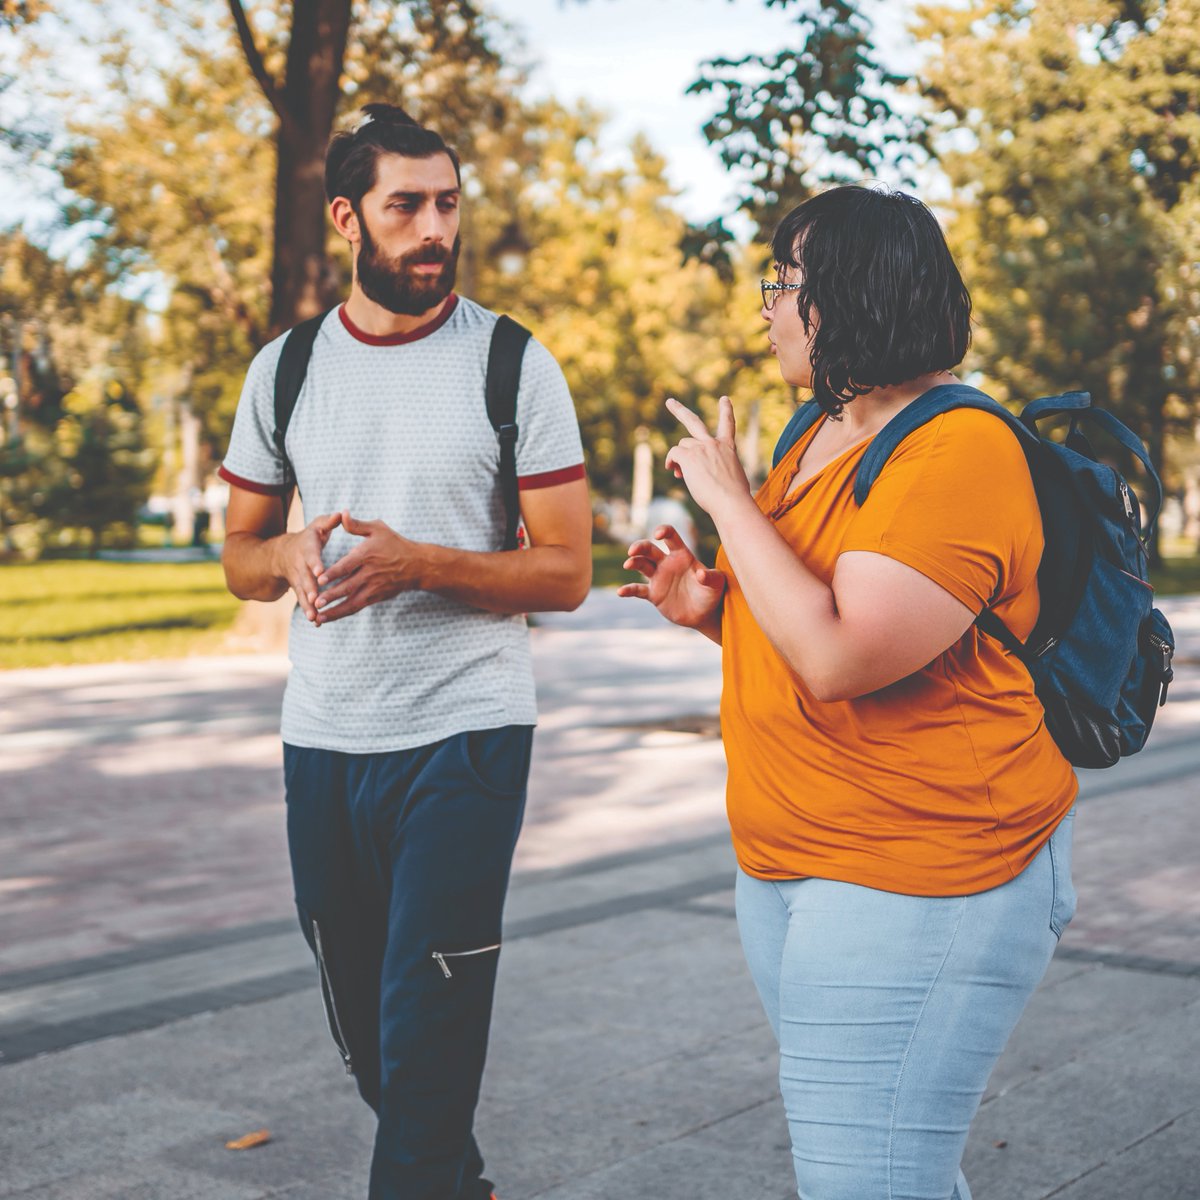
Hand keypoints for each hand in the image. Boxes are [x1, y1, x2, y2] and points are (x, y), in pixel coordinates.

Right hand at [275, 512, 341, 622]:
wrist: (282, 553)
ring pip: (302, 592)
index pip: (311, 555)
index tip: (320, 571)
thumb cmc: (309, 537)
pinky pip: (303, 600)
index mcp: (306, 548)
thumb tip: (341, 513)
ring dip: (308, 605)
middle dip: (309, 588)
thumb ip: (329, 522)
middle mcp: (300, 564)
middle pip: (304, 577)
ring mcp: (298, 578)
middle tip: (315, 599)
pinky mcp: (299, 589)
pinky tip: (317, 622)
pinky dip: (309, 610)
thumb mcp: (317, 526)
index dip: (315, 563)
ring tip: (314, 617)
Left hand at [313, 512, 424, 623]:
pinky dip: (342, 613)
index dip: (333, 573)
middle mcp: (370, 574)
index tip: (319, 580)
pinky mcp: (376, 597)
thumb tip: (341, 514)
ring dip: (335, 610)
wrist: (418, 566)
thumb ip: (357, 525)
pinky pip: (357, 607)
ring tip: (319, 617)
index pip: (347, 566)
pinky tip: (329, 617)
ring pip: (351, 602)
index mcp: (367, 555)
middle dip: (331, 596)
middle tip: (316, 602)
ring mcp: (373, 588)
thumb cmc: (396, 544)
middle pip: (348, 587)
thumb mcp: (378, 529)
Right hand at [616, 524, 725, 628]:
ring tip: (628, 564)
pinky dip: (629, 590)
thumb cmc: (712, 594)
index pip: (671, 537)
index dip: (663, 531)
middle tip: (633, 551)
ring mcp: (659, 578)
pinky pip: (638, 590)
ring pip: (641, 565)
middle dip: (640, 547)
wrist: (704, 614)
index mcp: (682, 555)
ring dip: (633, 562)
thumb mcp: (717, 584)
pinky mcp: (654, 594)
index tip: (658, 534)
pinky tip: (621, 592)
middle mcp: (667, 564)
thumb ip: (711, 577)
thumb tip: (700, 573)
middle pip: (649, 549)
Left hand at [663, 395, 752, 519]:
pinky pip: (674, 454)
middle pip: (694, 421)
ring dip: (679, 459)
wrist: (732, 502)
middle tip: (669, 402)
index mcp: (728, 448)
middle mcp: (714, 444)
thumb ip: (718, 469)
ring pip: (682, 446)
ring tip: (681, 473)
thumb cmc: (735, 498)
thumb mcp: (733, 477)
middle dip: (679, 410)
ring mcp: (702, 448)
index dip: (726, 411)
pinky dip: (671, 462)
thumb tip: (701, 475)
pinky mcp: (689, 456)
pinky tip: (673, 470)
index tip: (724, 399)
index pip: (728, 425)